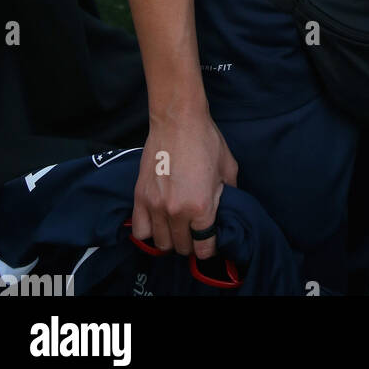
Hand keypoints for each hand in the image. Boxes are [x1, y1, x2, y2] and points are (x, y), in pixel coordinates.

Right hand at [130, 113, 238, 259]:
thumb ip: (229, 194)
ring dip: (170, 239)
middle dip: (190, 243)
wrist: (177, 120)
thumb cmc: (205, 140)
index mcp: (201, 206)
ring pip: (160, 243)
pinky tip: (158, 221)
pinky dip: (149, 231)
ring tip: (177, 226)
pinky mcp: (139, 197)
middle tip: (195, 230)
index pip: (204, 248)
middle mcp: (176, 211)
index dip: (210, 246)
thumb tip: (226, 210)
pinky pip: (139, 231)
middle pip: (181, 247)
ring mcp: (155, 206)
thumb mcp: (228, 168)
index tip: (210, 240)